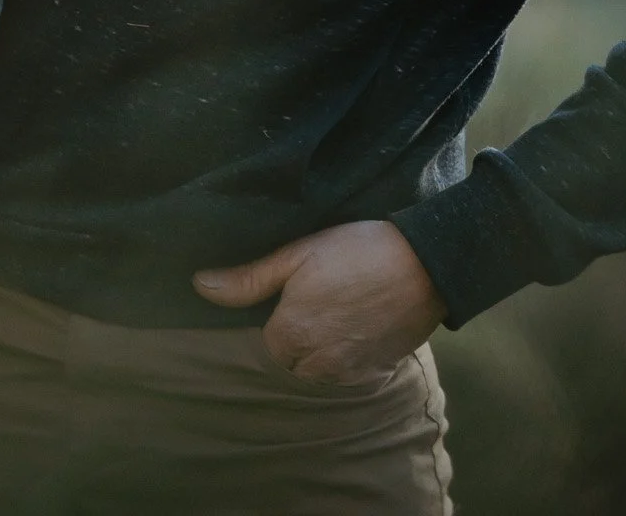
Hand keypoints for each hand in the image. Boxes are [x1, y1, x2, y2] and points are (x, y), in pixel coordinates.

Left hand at [192, 220, 445, 383]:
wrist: (425, 264)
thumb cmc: (357, 250)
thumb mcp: (298, 253)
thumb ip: (249, 278)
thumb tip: (200, 286)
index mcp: (290, 334)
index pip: (267, 341)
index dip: (279, 315)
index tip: (294, 292)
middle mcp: (316, 364)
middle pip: (292, 361)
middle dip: (297, 338)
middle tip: (317, 300)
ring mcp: (349, 373)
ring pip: (319, 371)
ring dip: (321, 351)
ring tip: (339, 312)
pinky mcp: (377, 373)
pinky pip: (349, 374)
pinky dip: (348, 357)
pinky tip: (359, 326)